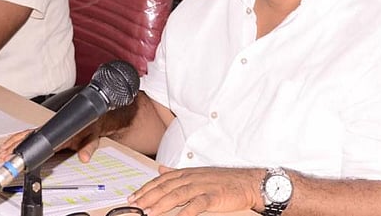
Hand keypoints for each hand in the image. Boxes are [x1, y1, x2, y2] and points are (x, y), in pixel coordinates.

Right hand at [0, 122, 102, 163]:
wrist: (94, 120)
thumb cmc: (91, 129)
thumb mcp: (92, 139)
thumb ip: (88, 148)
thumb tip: (84, 157)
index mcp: (57, 132)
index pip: (37, 140)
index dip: (24, 147)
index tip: (14, 153)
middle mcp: (50, 130)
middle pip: (27, 137)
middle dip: (13, 145)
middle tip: (3, 154)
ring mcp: (47, 131)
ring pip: (27, 135)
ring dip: (14, 142)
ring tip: (2, 150)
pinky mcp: (47, 133)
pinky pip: (30, 136)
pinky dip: (19, 140)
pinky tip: (12, 145)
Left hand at [127, 166, 262, 215]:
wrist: (248, 182)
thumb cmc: (223, 180)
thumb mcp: (197, 173)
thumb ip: (177, 172)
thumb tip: (160, 169)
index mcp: (186, 173)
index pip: (161, 180)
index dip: (145, 189)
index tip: (132, 197)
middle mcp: (192, 178)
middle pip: (165, 187)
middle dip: (148, 197)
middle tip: (135, 206)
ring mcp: (203, 186)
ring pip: (178, 194)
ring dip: (162, 204)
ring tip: (150, 212)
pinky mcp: (214, 196)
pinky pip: (198, 204)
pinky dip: (187, 210)